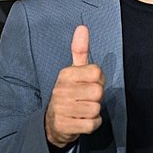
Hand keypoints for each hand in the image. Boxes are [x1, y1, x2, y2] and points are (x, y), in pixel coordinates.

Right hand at [45, 25, 104, 147]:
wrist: (54, 121)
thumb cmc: (69, 92)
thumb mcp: (74, 70)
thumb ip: (80, 50)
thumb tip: (82, 27)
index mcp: (66, 74)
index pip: (97, 72)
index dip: (99, 79)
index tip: (90, 83)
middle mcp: (61, 90)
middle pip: (98, 91)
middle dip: (97, 97)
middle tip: (87, 98)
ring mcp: (62, 108)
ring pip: (95, 109)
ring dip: (94, 112)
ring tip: (83, 109)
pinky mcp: (65, 125)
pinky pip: (91, 124)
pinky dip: (92, 124)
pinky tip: (82, 120)